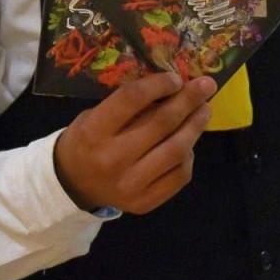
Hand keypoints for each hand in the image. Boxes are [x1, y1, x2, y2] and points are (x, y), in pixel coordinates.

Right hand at [53, 72, 214, 213]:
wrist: (74, 184)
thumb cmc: (86, 141)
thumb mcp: (94, 116)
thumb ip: (127, 108)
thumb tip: (171, 89)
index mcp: (93, 131)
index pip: (131, 99)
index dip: (158, 85)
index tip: (175, 77)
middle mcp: (112, 158)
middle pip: (160, 124)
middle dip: (188, 101)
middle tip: (205, 86)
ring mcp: (130, 184)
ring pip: (176, 151)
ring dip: (195, 127)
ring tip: (204, 111)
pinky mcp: (145, 202)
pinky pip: (179, 175)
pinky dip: (188, 155)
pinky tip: (188, 143)